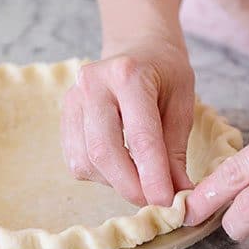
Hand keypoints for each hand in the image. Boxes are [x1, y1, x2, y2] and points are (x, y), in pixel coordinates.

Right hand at [62, 39, 194, 206]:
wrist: (137, 45)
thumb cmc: (164, 72)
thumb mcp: (183, 102)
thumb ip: (176, 149)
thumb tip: (178, 196)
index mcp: (128, 73)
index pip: (140, 135)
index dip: (153, 176)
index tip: (168, 203)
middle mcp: (93, 83)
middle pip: (105, 151)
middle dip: (131, 186)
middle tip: (156, 202)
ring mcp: (73, 98)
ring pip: (87, 160)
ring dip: (116, 183)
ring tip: (141, 179)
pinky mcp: (65, 114)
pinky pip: (76, 160)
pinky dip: (100, 175)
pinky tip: (121, 166)